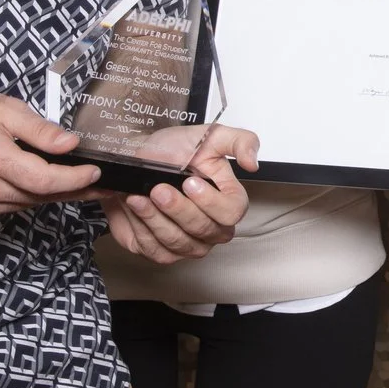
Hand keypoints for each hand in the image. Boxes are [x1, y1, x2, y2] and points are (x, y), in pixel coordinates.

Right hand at [0, 89, 104, 220]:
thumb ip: (38, 128)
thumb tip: (71, 144)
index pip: (46, 181)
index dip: (77, 180)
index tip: (98, 172)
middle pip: (40, 197)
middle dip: (74, 190)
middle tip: (103, 184)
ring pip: (26, 205)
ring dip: (53, 196)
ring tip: (81, 184)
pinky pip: (8, 208)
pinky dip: (28, 198)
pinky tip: (43, 186)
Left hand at [98, 126, 257, 263]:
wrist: (136, 159)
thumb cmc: (172, 150)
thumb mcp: (210, 135)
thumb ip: (239, 142)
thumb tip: (252, 164)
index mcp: (228, 201)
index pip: (231, 213)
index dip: (210, 201)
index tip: (189, 182)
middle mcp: (212, 227)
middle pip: (203, 230)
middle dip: (177, 208)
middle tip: (159, 189)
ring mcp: (188, 243)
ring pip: (177, 242)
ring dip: (155, 218)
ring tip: (140, 197)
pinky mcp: (161, 252)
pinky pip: (154, 250)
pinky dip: (141, 228)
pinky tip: (136, 209)